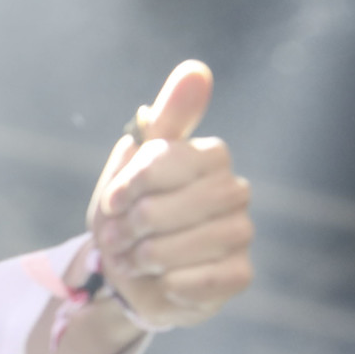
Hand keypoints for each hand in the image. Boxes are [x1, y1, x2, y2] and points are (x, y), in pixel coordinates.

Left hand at [86, 60, 253, 327]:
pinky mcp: (239, 274)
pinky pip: (202, 280)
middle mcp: (234, 191)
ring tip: (133, 259)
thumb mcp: (132, 169)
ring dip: (146, 257)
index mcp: (209, 158)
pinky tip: (162, 280)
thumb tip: (196, 70)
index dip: (133, 183)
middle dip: (135, 225)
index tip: (113, 201)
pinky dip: (169, 283)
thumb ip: (163, 121)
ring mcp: (241, 233)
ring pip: (187, 244)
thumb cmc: (131, 219)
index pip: (169, 158)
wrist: (131, 278)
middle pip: (177, 204)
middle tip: (116, 237)